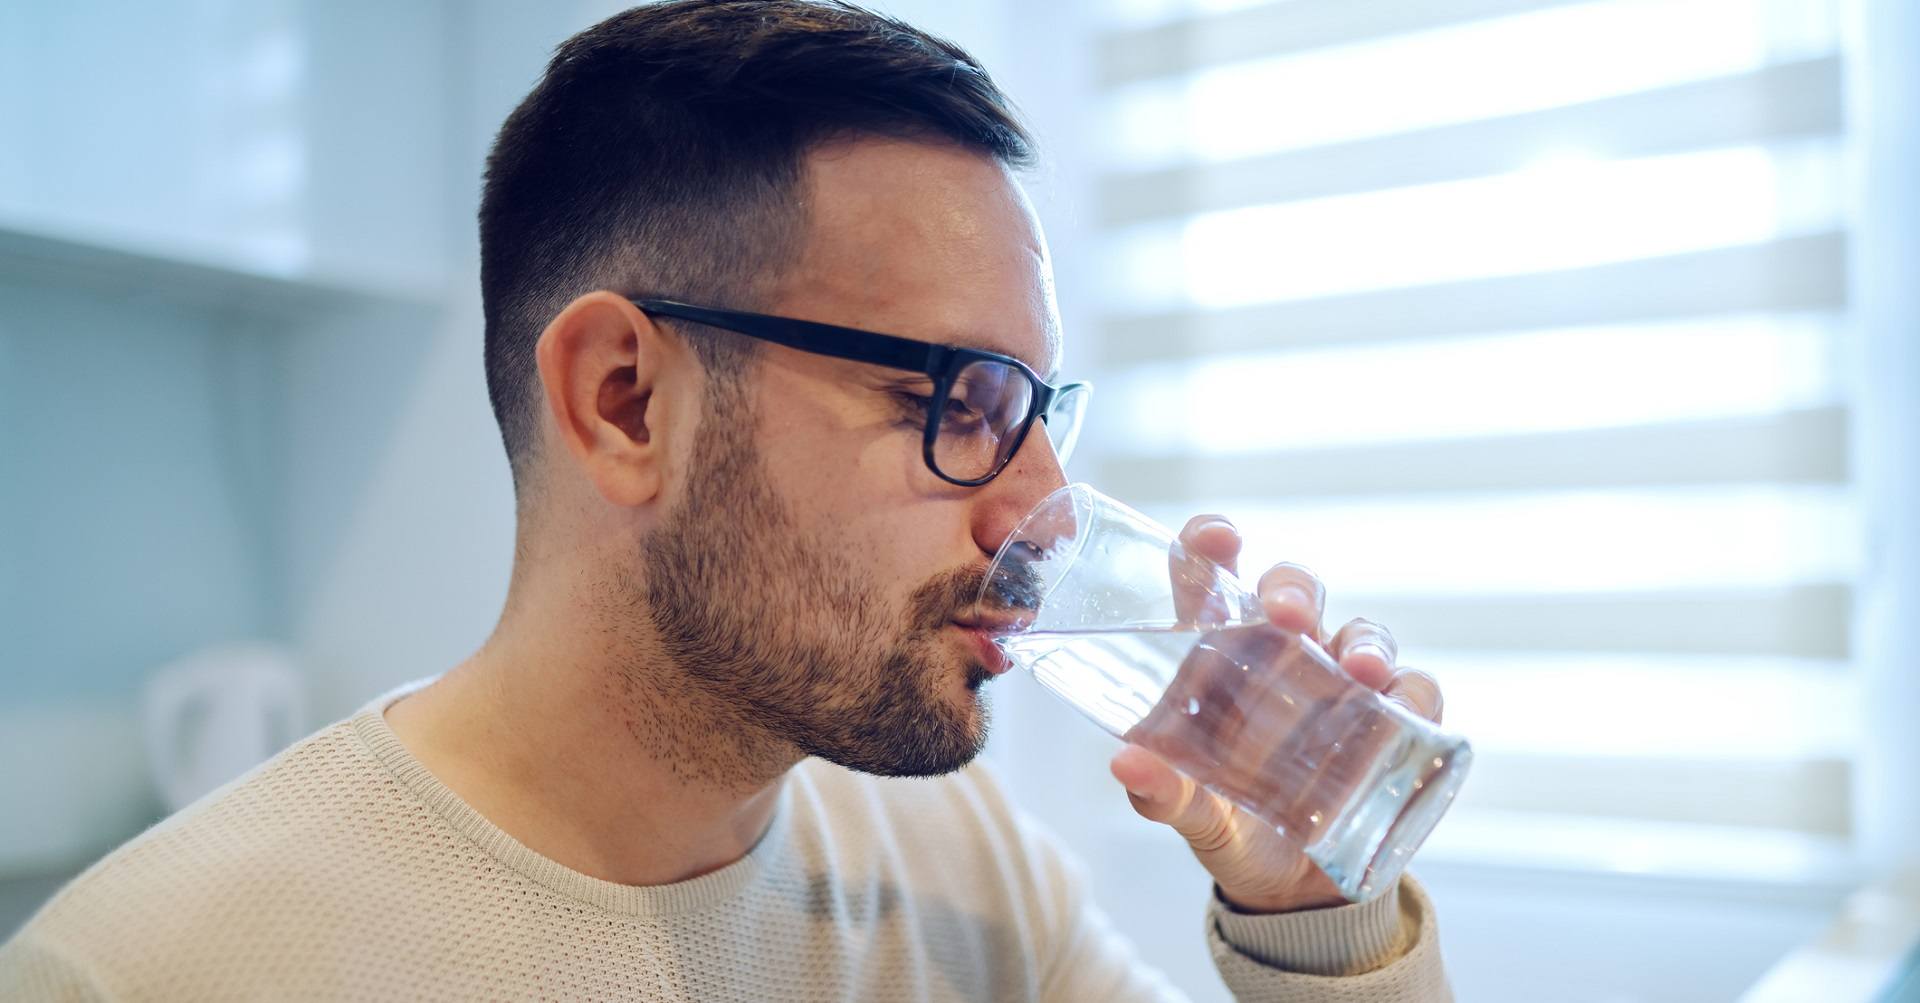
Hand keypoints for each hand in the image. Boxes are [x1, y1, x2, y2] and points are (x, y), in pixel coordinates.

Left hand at [1107, 515, 1444, 913]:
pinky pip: (1416, 692)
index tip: (1217, 539)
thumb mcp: (1189, 812)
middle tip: (1288, 614)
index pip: (1213, 580)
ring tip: (1364, 670)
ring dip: (1367, 642)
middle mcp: (1283, 656)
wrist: (1285, 889)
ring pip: (1362, 632)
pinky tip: (1404, 706)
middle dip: (1295, 589)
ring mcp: (1341, 685)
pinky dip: (1414, 694)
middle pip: (1294, 591)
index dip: (1212, 545)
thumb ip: (1158, 790)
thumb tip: (1125, 762)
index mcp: (1220, 656)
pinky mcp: (1390, 725)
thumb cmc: (1225, 823)